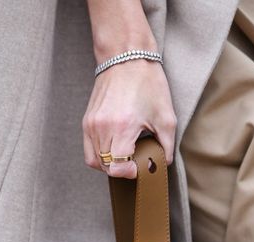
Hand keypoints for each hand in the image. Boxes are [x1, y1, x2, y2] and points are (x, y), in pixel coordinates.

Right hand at [82, 58, 177, 178]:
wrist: (126, 56)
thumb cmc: (148, 83)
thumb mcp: (166, 117)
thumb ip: (166, 146)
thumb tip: (162, 164)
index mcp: (122, 127)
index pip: (117, 167)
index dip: (129, 173)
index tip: (139, 166)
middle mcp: (102, 127)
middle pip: (107, 167)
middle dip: (122, 169)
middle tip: (136, 160)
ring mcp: (91, 124)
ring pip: (95, 161)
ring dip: (110, 164)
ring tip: (125, 154)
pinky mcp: (87, 121)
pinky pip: (89, 150)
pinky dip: (101, 156)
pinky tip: (115, 149)